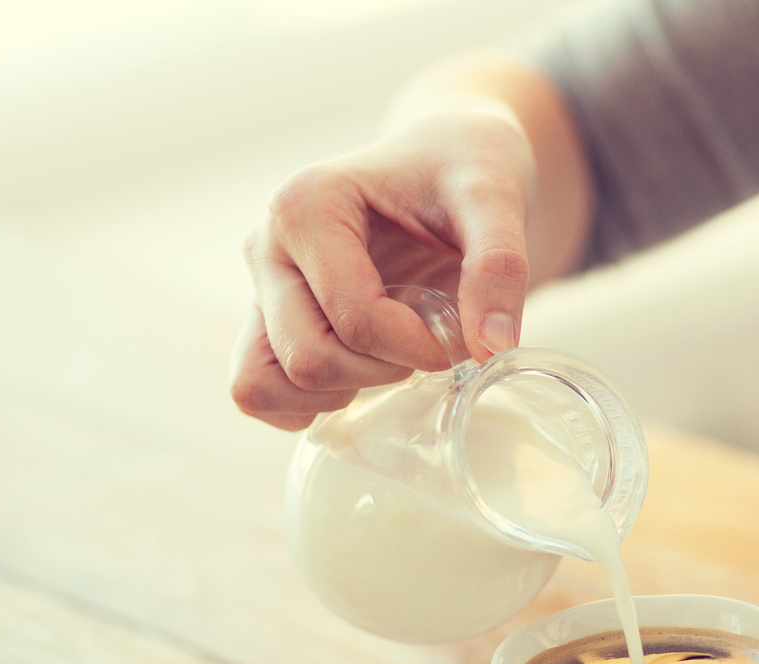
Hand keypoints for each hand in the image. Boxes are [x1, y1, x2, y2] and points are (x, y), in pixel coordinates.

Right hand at [231, 102, 534, 430]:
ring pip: (262, 383)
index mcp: (307, 206)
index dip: (419, 347)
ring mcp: (262, 287)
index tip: (460, 335)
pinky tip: (363, 375)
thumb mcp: (496, 197)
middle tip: (427, 347)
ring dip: (336, 394)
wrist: (447, 163)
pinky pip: (259, 391)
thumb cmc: (463, 169)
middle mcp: (267, 246)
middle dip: (381, 373)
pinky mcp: (268, 319)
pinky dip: (307, 406)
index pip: (354, 318)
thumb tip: (493, 346)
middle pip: (304, 358)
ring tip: (390, 361)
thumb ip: (500, 264)